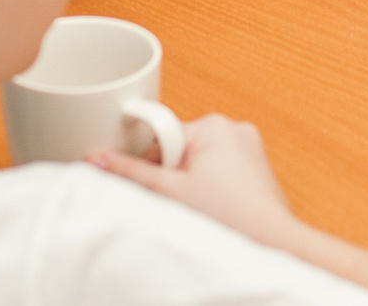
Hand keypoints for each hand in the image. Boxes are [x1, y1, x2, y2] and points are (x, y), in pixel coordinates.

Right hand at [92, 114, 302, 248]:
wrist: (268, 243)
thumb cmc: (228, 216)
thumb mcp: (169, 191)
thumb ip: (130, 173)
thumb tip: (98, 158)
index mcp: (214, 125)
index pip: (161, 133)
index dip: (147, 161)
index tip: (143, 180)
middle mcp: (234, 129)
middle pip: (179, 147)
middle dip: (169, 174)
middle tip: (175, 201)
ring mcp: (248, 149)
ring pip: (198, 161)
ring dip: (188, 183)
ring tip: (198, 208)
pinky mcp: (255, 169)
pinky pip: (219, 170)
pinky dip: (209, 188)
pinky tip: (211, 209)